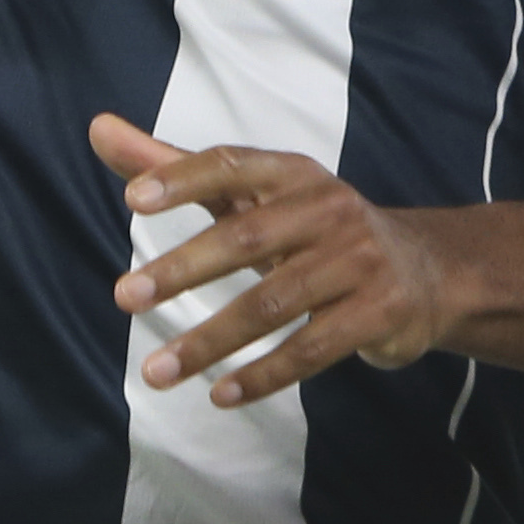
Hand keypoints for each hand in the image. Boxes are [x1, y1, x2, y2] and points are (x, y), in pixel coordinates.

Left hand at [100, 115, 450, 404]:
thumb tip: (98, 129)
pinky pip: (311, 349)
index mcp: (294, 174)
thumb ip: (175, 166)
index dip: (184, 179)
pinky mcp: (377, 314)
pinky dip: (262, 374)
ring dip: (210, 341)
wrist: (425, 272)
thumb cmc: (315, 230)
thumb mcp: (253, 194)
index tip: (132, 199)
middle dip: (182, 268)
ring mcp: (357, 262)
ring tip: (156, 371)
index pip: (232, 166)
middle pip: (247, 238)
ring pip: (273, 304)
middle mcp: (328, 210)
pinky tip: (219, 394)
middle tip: (126, 295)